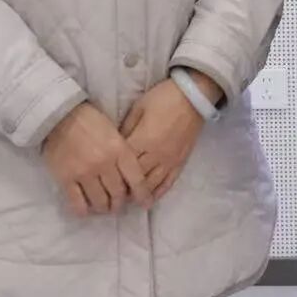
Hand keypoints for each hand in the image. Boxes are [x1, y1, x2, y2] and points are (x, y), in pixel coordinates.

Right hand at [42, 102, 152, 217]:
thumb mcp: (115, 133)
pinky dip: (83, 210)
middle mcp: (104, 164)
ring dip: (103, 207)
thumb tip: (130, 178)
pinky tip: (85, 209)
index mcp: (119, 150)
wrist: (61, 115)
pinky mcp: (66, 179)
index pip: (136, 180)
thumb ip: (123, 155)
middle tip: (117, 204)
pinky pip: (78, 204)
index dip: (143, 195)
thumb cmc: (91, 121)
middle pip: (118, 194)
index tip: (144, 202)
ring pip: (99, 202)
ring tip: (102, 206)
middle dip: (119, 203)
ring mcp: (84, 173)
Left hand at [120, 73, 218, 202]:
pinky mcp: (181, 161)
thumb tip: (116, 145)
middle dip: (125, 188)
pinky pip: (169, 182)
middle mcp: (156, 154)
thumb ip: (126, 127)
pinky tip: (150, 199)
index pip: (124, 163)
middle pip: (137, 178)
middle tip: (113, 194)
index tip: (104, 180)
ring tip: (129, 200)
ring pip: (152, 184)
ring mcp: (170, 160)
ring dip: (140, 194)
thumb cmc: (163, 98)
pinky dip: (159, 192)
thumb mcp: (139, 107)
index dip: (114, 173)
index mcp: (143, 139)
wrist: (193, 96)